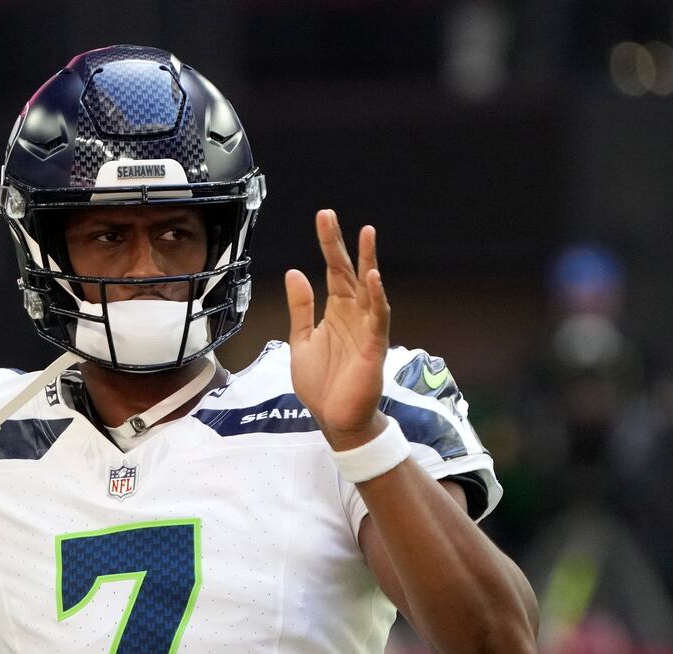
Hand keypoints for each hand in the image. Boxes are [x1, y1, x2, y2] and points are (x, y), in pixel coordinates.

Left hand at [285, 210, 390, 450]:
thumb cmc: (322, 384)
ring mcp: (365, 329)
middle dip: (340, 244)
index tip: (323, 217)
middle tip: (330, 216)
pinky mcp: (373, 347)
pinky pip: (377, 318)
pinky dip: (376, 298)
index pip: (333, 271)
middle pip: (348, 272)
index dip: (328, 245)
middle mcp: (353, 315)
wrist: (335, 419)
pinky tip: (373, 278)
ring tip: (367, 235)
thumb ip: (301, 309)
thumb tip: (295, 273)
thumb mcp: (301, 341)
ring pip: (369, 289)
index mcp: (336, 311)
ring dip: (367, 262)